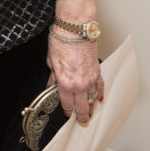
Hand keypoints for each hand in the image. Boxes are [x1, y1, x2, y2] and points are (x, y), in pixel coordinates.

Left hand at [47, 0, 103, 123]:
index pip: (67, 104)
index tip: (68, 114)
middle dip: (82, 116)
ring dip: (91, 106)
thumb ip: (52, 76)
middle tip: (82, 122)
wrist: (75, 28)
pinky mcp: (97, 71)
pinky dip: (99, 93)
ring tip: (90, 113)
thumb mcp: (50, 61)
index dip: (67, 111)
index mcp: (64, 82)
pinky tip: (99, 99)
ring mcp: (90, 79)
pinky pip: (100, 87)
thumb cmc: (61, 40)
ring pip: (92, 99)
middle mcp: (78, 83)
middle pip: (82, 106)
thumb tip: (49, 85)